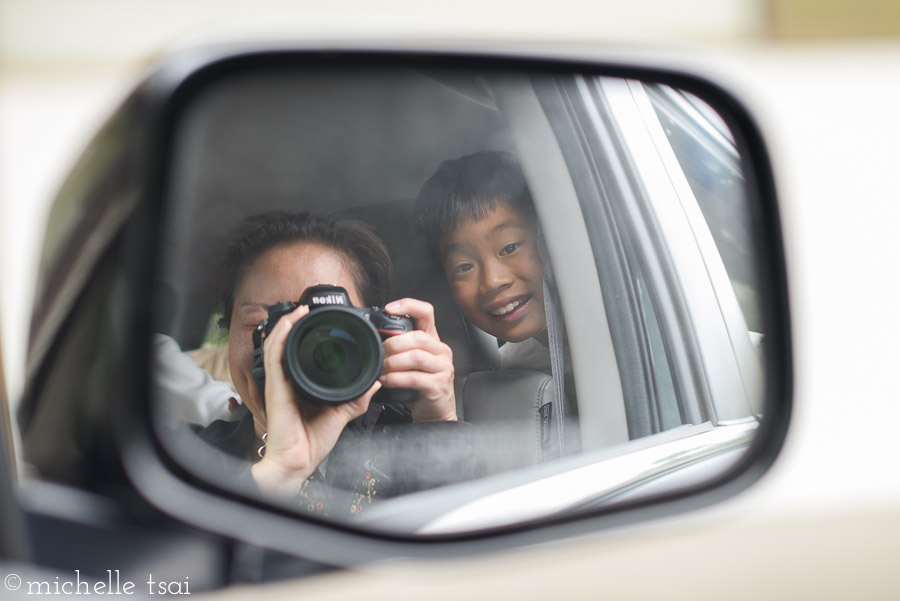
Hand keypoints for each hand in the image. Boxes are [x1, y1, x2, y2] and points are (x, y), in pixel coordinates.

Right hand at [250, 304, 379, 498]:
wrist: (297, 463)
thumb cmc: (311, 443)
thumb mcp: (341, 416)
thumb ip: (356, 399)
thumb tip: (375, 384)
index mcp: (300, 386)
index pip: (300, 354)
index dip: (305, 336)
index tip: (322, 322)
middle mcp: (286, 381)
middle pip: (286, 344)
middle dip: (295, 324)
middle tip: (308, 308)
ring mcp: (278, 382)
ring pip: (277, 344)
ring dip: (288, 323)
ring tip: (300, 309)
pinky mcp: (274, 386)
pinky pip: (274, 355)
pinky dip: (281, 335)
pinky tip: (291, 322)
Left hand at [381, 298, 456, 421]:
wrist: (435, 412)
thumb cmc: (420, 385)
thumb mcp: (411, 362)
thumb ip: (400, 347)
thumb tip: (375, 338)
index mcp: (433, 340)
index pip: (426, 312)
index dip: (408, 305)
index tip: (389, 308)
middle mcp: (441, 351)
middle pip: (418, 337)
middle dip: (394, 344)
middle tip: (381, 353)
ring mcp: (442, 368)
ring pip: (416, 356)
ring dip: (394, 362)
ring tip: (383, 368)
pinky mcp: (438, 385)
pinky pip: (414, 378)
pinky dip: (396, 378)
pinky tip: (388, 381)